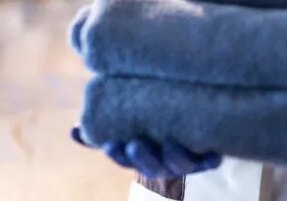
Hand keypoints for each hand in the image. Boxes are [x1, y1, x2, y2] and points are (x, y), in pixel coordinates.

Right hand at [70, 126, 221, 177]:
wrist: (192, 122)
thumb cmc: (150, 122)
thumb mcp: (126, 120)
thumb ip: (100, 124)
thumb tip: (73, 131)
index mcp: (141, 154)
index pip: (125, 160)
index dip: (118, 155)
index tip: (112, 144)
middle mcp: (162, 161)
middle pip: (152, 166)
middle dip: (143, 158)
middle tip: (135, 144)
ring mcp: (185, 159)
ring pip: (179, 165)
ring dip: (173, 157)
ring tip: (169, 144)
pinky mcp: (207, 155)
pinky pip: (209, 160)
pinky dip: (209, 158)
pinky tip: (212, 153)